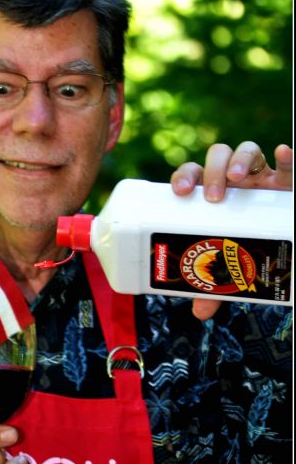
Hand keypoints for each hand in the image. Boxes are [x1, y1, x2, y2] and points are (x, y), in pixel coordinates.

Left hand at [170, 142, 292, 319]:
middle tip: (212, 197)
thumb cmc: (252, 249)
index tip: (179, 192)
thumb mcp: (233, 267)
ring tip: (237, 177)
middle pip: (216, 158)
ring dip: (238, 159)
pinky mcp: (289, 179)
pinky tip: (281, 153)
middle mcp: (236, 180)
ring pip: (246, 151)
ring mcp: (263, 176)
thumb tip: (200, 313)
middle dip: (210, 171)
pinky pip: (288, 163)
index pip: (194, 175)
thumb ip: (216, 286)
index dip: (184, 177)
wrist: (285, 247)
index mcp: (215, 195)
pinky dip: (286, 156)